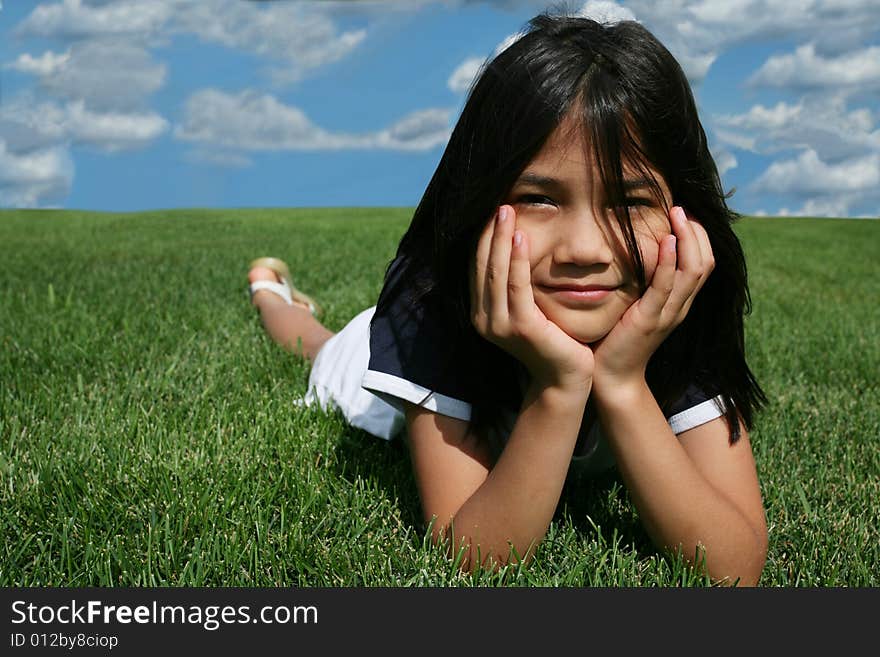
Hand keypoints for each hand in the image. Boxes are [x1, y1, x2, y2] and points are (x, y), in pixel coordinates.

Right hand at [470, 205, 593, 392]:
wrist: (566, 378)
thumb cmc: (552, 340)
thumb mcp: (528, 310)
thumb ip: (516, 287)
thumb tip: (515, 249)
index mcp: (482, 314)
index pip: (477, 268)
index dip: (482, 239)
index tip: (492, 212)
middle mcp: (484, 319)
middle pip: (481, 265)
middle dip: (488, 232)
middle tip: (498, 203)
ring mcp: (500, 325)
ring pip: (495, 272)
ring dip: (499, 238)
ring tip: (506, 210)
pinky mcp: (521, 327)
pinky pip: (516, 285)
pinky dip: (516, 259)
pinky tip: (520, 236)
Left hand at [591, 206, 714, 393]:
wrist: (611, 377)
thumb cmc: (616, 339)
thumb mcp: (635, 305)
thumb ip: (642, 283)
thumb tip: (636, 252)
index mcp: (679, 303)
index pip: (703, 263)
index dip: (698, 237)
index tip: (682, 215)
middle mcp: (680, 307)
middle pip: (705, 263)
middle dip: (696, 232)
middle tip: (680, 208)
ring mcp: (668, 314)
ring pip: (693, 271)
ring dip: (687, 238)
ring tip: (677, 214)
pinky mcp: (650, 319)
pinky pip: (666, 286)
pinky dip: (669, 262)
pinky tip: (665, 241)